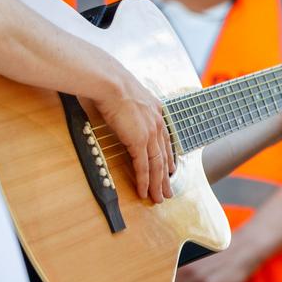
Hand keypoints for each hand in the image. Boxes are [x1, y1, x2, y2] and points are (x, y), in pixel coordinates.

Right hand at [90, 65, 173, 203]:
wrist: (111, 83)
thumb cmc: (112, 85)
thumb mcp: (128, 95)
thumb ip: (130, 106)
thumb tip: (120, 107)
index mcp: (156, 112)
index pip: (165, 141)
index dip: (168, 158)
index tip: (171, 170)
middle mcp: (157, 124)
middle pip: (164, 157)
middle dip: (166, 177)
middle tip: (168, 192)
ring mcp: (150, 133)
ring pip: (157, 166)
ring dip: (158, 184)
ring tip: (158, 198)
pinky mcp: (139, 141)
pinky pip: (144, 166)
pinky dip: (145, 181)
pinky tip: (145, 191)